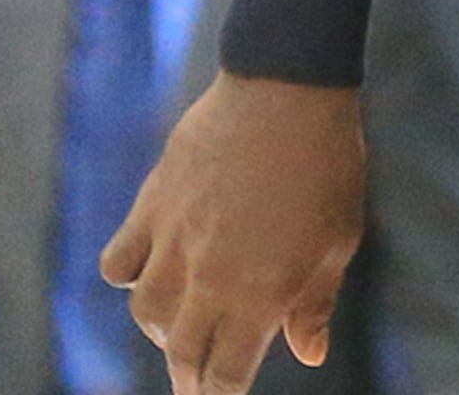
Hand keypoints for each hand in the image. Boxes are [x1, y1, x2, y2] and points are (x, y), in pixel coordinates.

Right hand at [102, 74, 364, 394]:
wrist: (287, 93)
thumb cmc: (328, 167)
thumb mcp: (339, 240)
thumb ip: (314, 304)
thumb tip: (309, 355)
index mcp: (260, 295)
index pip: (227, 373)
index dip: (222, 394)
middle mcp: (207, 279)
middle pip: (181, 351)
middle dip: (189, 376)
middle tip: (198, 382)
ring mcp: (172, 244)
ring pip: (145, 313)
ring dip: (161, 329)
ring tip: (180, 326)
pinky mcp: (150, 209)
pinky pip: (119, 263)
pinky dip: (127, 276)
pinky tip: (147, 272)